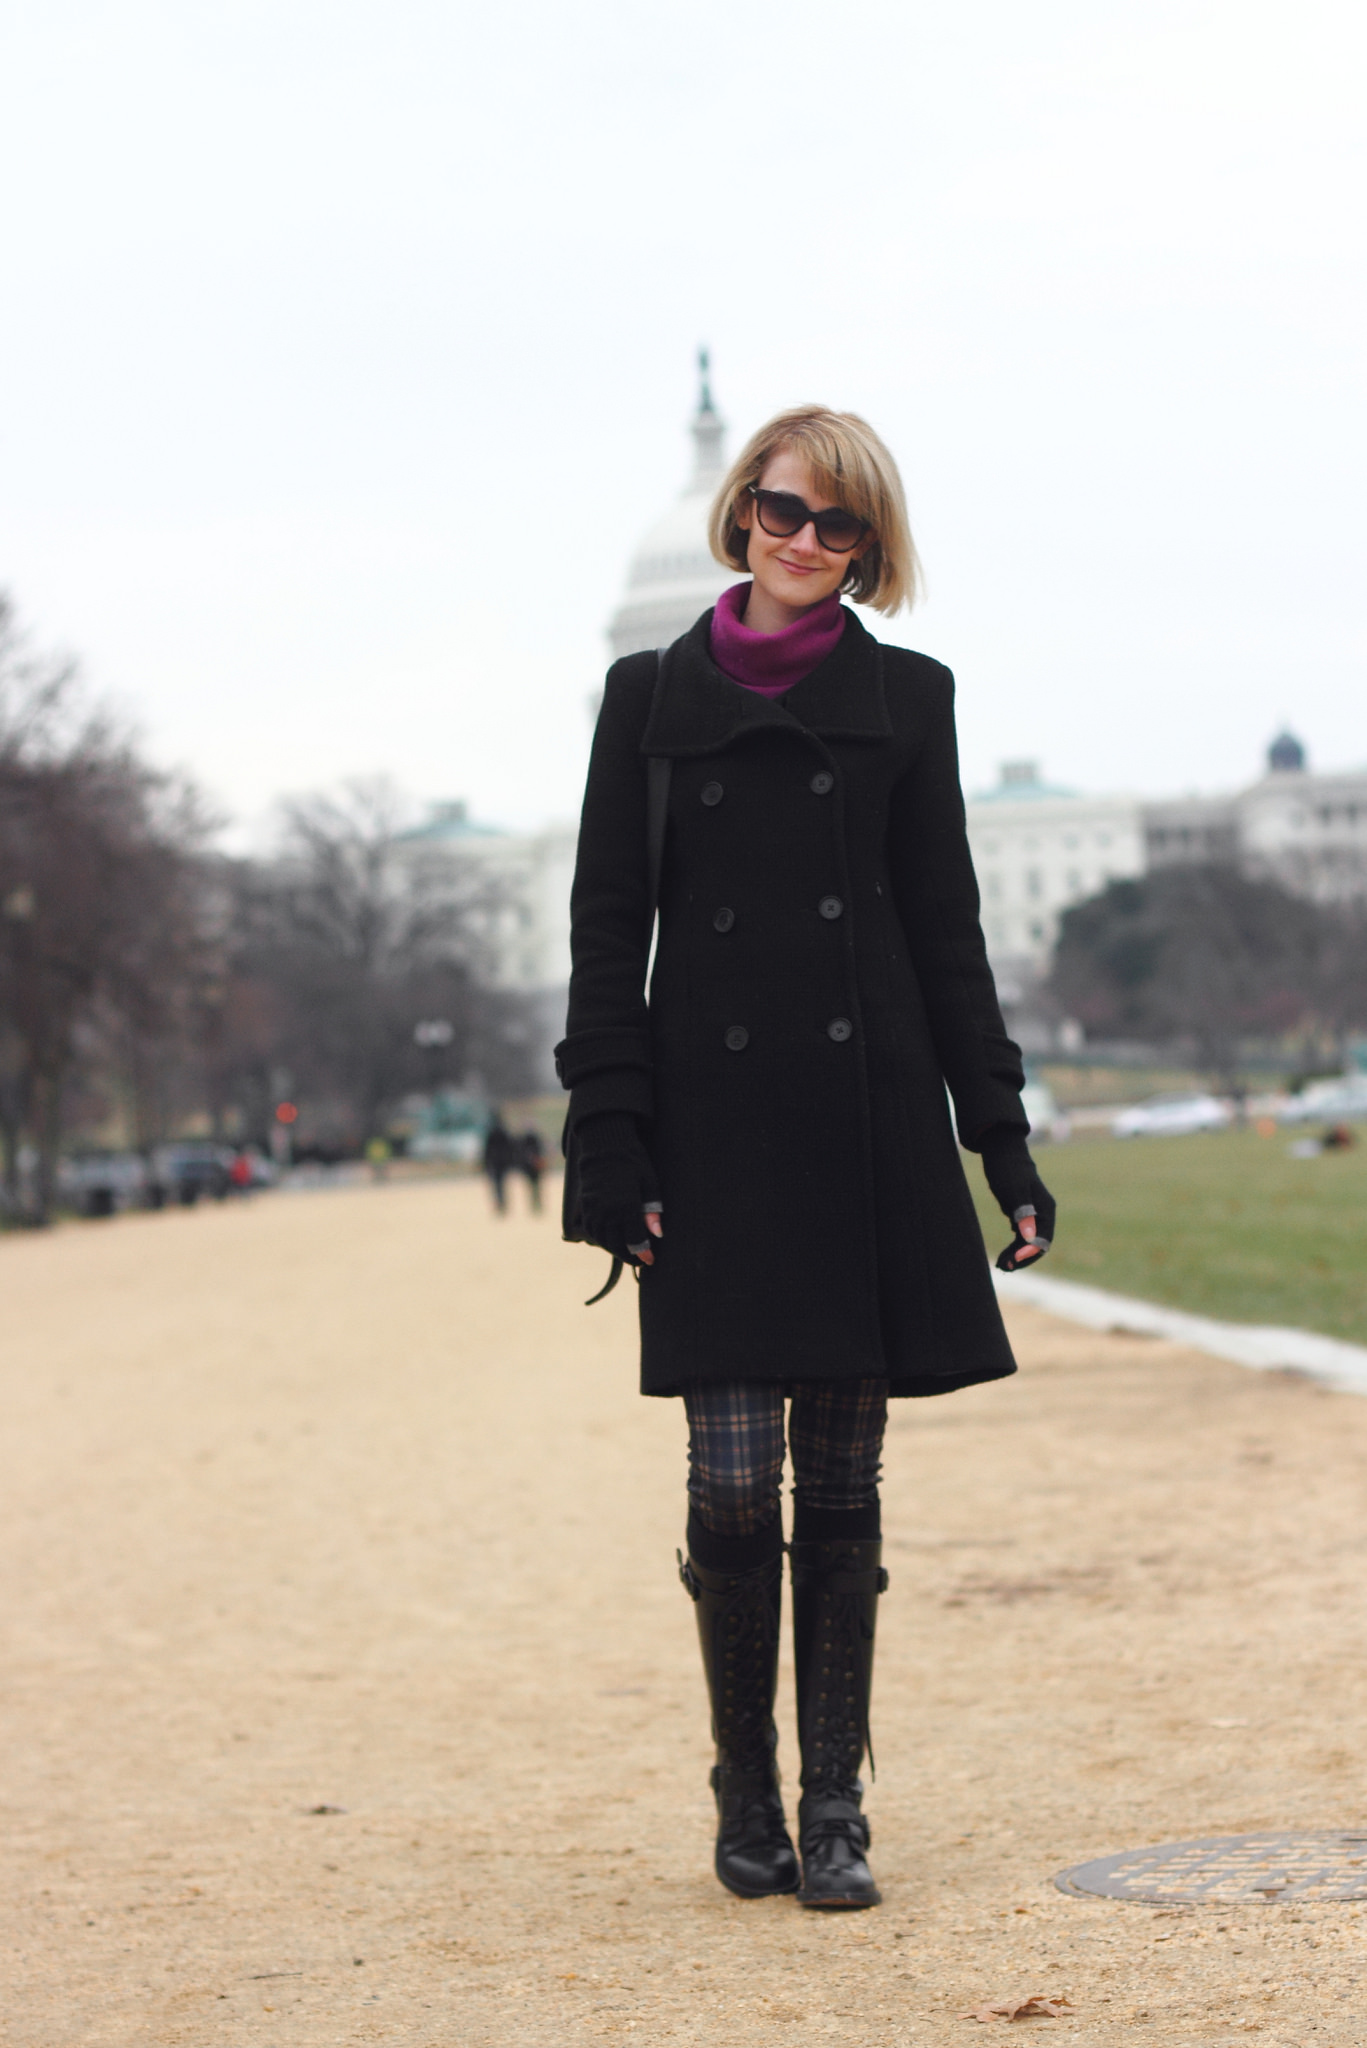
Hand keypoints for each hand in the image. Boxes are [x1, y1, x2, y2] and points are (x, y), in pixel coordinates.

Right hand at [574, 1114, 663, 1264]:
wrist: (604, 1145)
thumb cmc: (633, 1161)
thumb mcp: (649, 1183)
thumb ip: (652, 1211)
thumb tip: (658, 1234)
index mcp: (626, 1206)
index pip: (635, 1239)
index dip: (643, 1253)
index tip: (650, 1261)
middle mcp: (607, 1211)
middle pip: (617, 1244)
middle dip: (629, 1255)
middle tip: (640, 1260)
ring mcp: (593, 1209)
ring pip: (603, 1240)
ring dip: (614, 1249)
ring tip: (627, 1251)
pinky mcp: (585, 1206)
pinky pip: (592, 1230)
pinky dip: (601, 1239)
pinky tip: (611, 1239)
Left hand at [978, 1125, 1055, 1272]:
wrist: (1001, 1152)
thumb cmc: (1008, 1168)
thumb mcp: (1013, 1189)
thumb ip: (1022, 1211)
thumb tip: (1029, 1235)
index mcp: (1046, 1209)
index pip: (1044, 1238)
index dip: (1030, 1252)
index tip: (1013, 1260)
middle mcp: (1043, 1214)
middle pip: (1038, 1244)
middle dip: (1023, 1258)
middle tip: (1004, 1267)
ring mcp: (1033, 1216)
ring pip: (1029, 1244)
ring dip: (1017, 1256)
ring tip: (1001, 1266)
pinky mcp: (1022, 1216)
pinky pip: (1021, 1238)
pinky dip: (1013, 1249)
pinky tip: (1003, 1257)